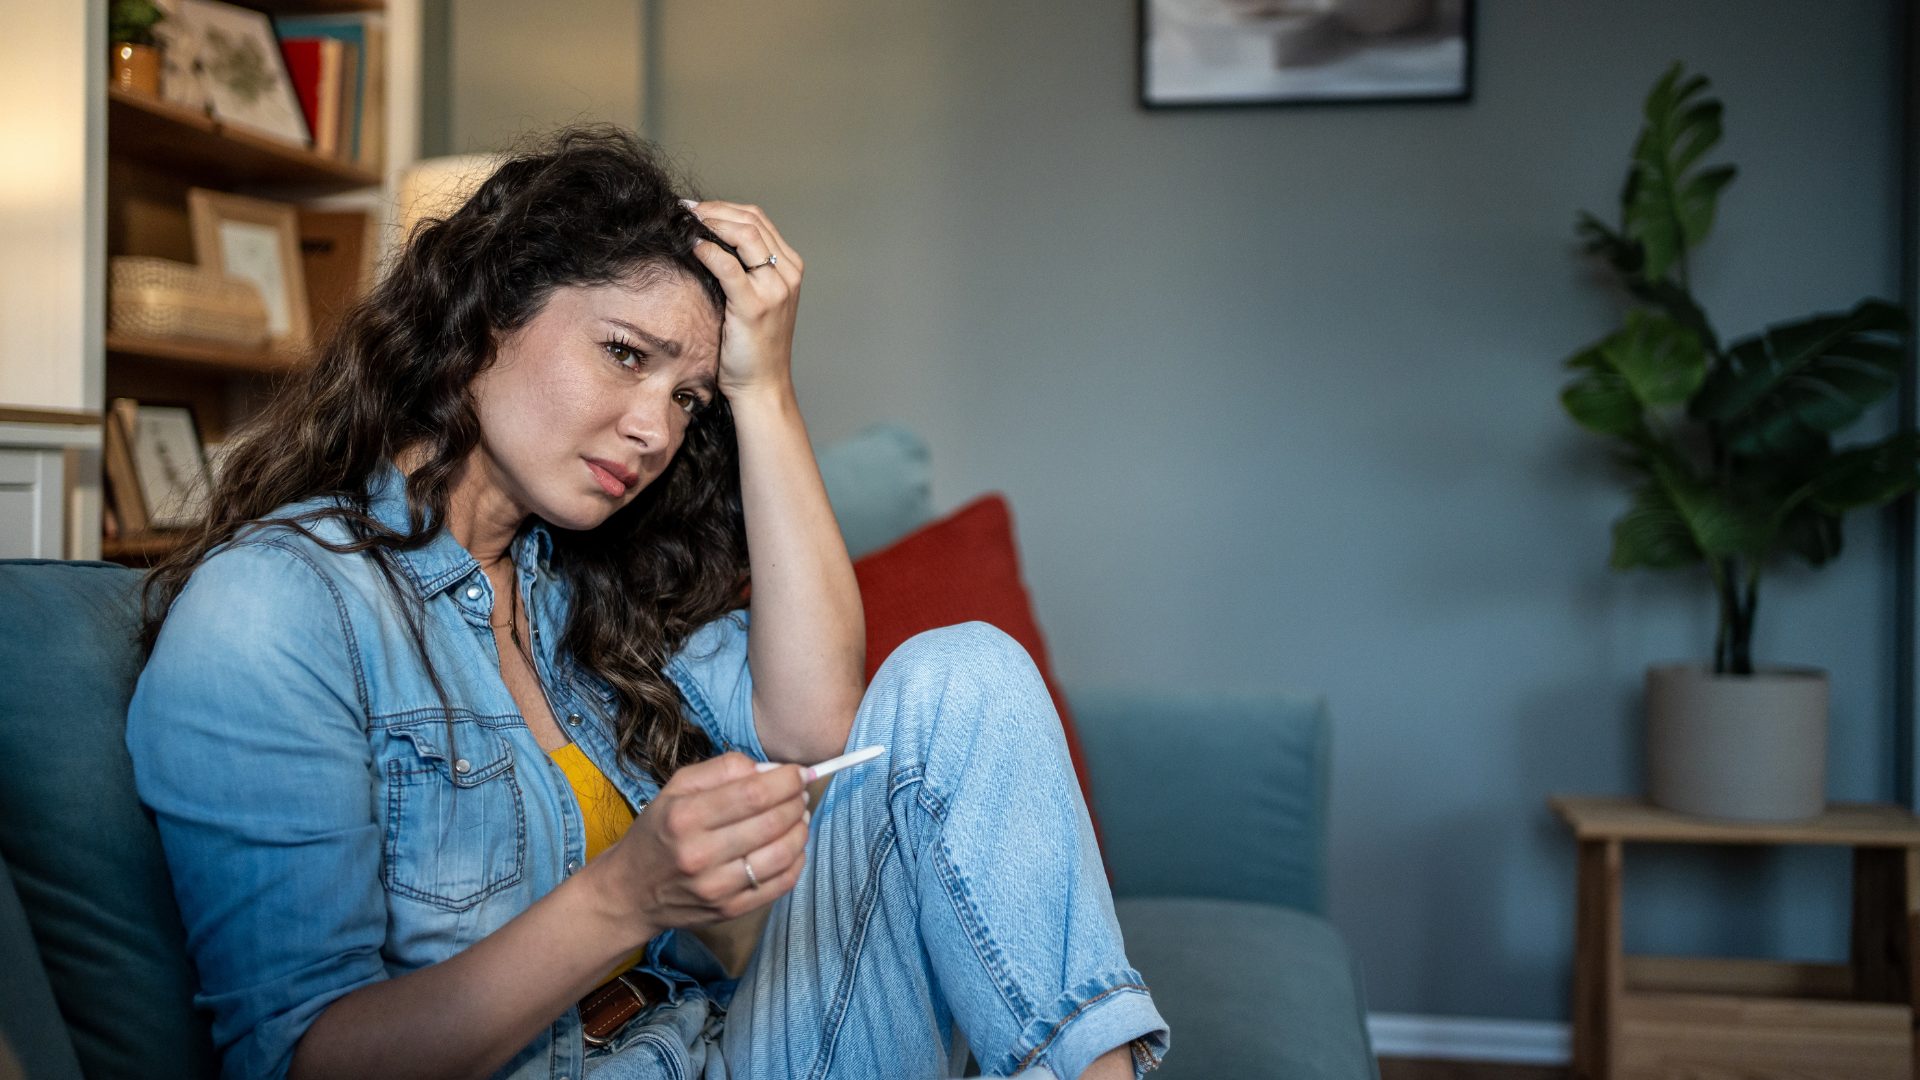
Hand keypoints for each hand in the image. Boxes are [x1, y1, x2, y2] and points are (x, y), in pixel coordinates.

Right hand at [587, 752, 809, 932]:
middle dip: (797, 802)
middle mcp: (700, 854)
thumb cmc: (658, 833)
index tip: (799, 772)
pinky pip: (781, 884)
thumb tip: (770, 769)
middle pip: (772, 822)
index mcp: (685, 816)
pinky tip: (793, 846)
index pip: (752, 793)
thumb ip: (723, 769)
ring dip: (801, 830)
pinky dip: (797, 861)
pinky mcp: (730, 910)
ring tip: (799, 816)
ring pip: (782, 854)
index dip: (786, 780)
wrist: (630, 891)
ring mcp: (716, 887)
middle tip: (800, 793)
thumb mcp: (676, 788)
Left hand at [684, 200, 804, 398]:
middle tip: (684, 210)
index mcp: (789, 268)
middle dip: (714, 210)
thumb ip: (743, 270)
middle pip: (751, 221)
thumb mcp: (755, 299)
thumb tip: (707, 240)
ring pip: (743, 234)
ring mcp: (775, 289)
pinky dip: (707, 249)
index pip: (758, 220)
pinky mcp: (755, 305)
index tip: (696, 209)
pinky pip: (727, 265)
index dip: (724, 207)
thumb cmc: (752, 347)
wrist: (761, 385)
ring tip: (685, 223)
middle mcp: (787, 273)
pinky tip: (690, 246)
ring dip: (710, 222)